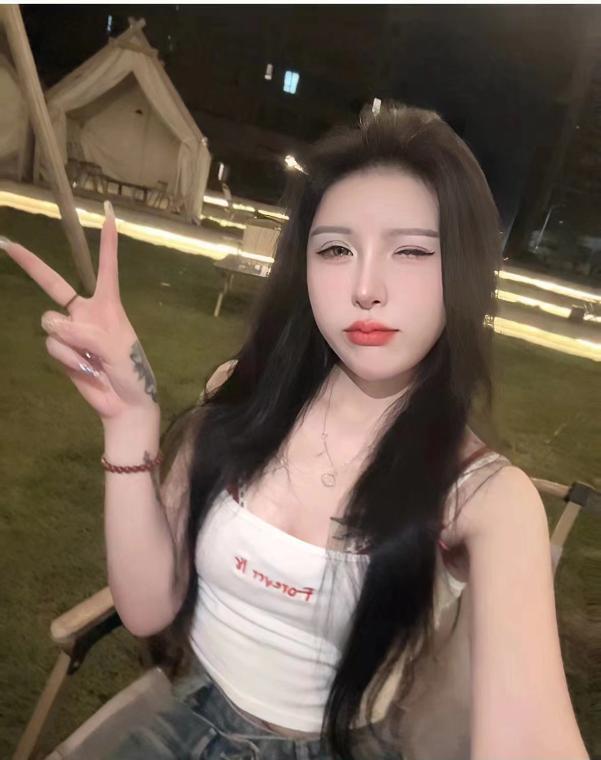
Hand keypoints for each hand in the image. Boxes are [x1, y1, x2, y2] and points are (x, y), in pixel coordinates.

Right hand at [1, 202, 159, 422]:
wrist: (124, 401)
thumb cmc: (130, 369)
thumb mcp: (115, 346)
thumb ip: (84, 331)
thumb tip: (53, 325)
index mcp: (108, 304)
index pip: (106, 266)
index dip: (108, 239)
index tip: (109, 211)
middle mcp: (85, 311)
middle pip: (53, 283)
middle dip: (30, 263)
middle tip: (7, 244)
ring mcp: (70, 331)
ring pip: (50, 323)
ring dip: (70, 342)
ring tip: (93, 358)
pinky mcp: (60, 350)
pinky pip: (52, 345)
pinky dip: (68, 358)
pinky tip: (84, 368)